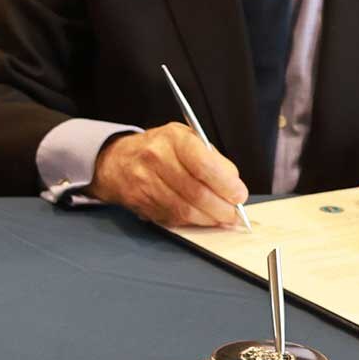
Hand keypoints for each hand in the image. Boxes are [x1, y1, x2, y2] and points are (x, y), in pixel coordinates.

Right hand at [88, 123, 248, 226]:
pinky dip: (192, 221)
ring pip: (185, 210)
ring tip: (221, 217)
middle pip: (196, 192)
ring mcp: (145, 182)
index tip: (239, 195)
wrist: (119, 161)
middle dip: (221, 208)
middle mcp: (156, 158)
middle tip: (234, 213)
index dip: (225, 184)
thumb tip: (234, 186)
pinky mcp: (141, 202)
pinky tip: (200, 216)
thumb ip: (212, 159)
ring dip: (208, 218)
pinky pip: (173, 218)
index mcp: (173, 138)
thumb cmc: (161, 149)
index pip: (203, 164)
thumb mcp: (187, 140)